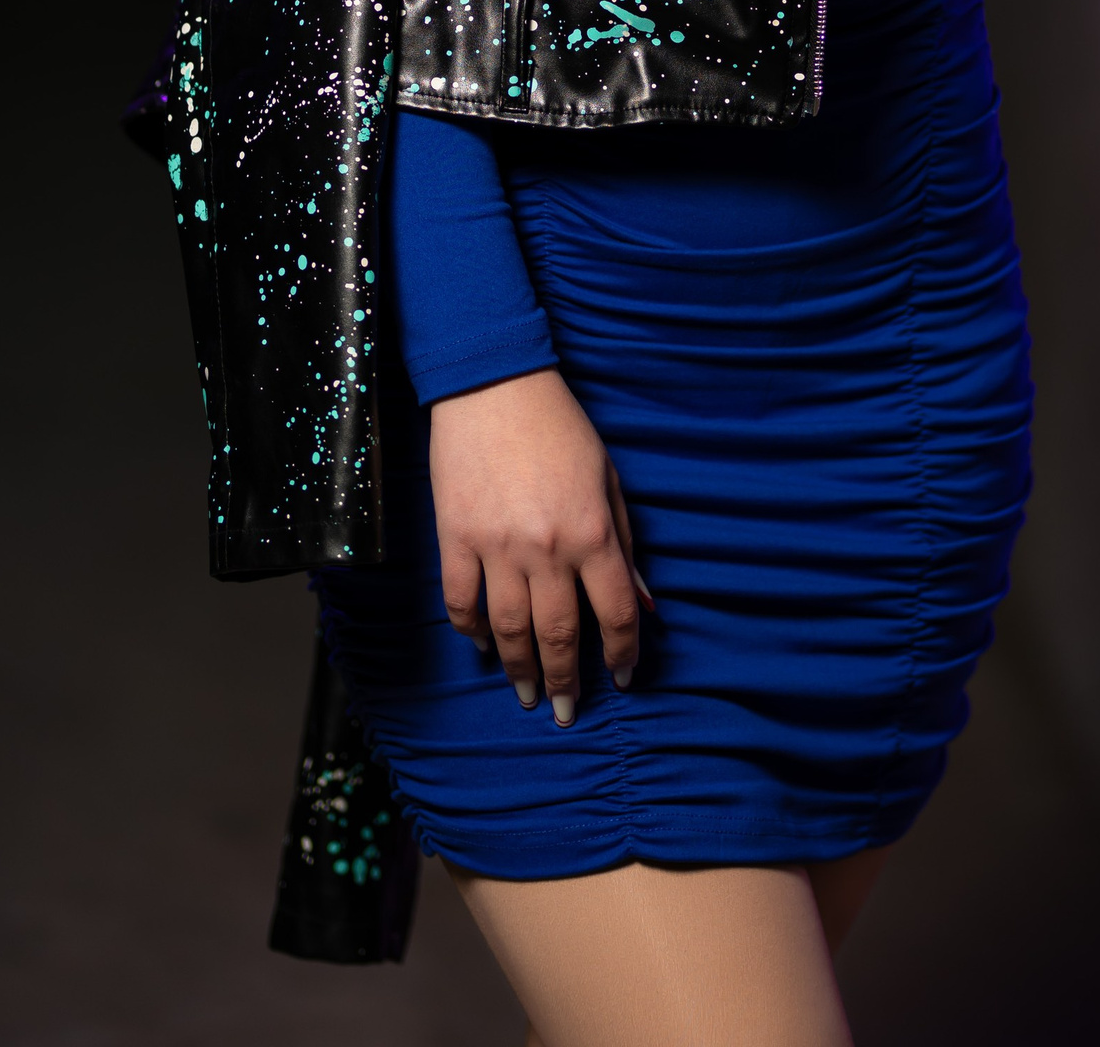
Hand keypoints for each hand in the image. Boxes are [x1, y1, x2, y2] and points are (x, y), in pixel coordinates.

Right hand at [428, 368, 650, 726]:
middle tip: (567, 711)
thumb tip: (644, 604)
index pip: (616, 612)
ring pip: (509, 630)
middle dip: (567, 679)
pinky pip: (461, 601)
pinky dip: (471, 631)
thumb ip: (626, 544)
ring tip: (529, 695)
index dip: (624, 652)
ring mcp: (496, 547)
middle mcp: (547, 549)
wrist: (495, 387)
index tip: (624, 677)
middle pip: (560, 634)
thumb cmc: (562, 430)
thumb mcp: (609, 481)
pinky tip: (483, 647)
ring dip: (520, 670)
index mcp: (593, 532)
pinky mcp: (455, 538)